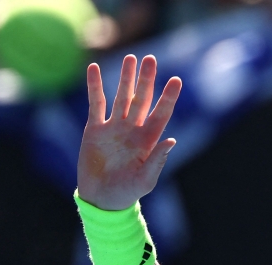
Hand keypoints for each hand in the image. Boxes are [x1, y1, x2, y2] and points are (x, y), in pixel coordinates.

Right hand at [77, 54, 181, 210]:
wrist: (102, 199)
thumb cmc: (128, 192)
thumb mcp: (146, 179)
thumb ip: (158, 159)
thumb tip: (172, 139)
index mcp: (148, 141)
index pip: (161, 114)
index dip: (168, 97)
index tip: (176, 80)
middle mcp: (133, 130)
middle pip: (142, 99)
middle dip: (147, 80)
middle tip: (151, 59)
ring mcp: (114, 128)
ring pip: (121, 97)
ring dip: (125, 78)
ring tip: (131, 58)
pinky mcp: (95, 129)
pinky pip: (96, 104)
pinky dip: (95, 86)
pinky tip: (94, 69)